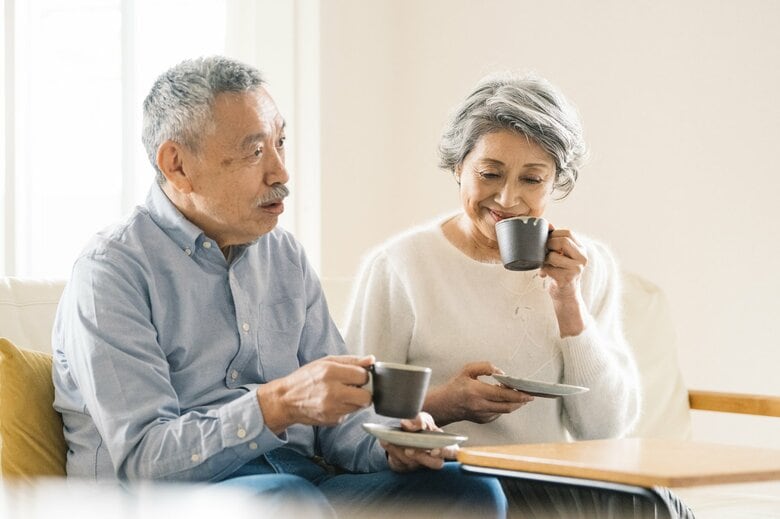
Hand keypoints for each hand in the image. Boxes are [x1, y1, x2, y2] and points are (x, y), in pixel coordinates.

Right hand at [257, 355, 373, 433]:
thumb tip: (371, 360)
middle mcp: (332, 392)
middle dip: (364, 391)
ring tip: (341, 394)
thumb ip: (351, 361)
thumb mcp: (326, 362)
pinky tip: (333, 402)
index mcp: (331, 372)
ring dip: (355, 400)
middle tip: (354, 387)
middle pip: (367, 396)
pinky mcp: (334, 420)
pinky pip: (350, 414)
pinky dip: (345, 408)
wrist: (286, 400)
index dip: (362, 375)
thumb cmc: (305, 379)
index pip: (363, 376)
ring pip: (360, 406)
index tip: (356, 375)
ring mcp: (333, 409)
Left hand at [383, 412, 457, 471]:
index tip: (434, 450)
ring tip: (392, 440)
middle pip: (434, 463)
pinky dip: (391, 450)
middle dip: (421, 456)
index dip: (445, 453)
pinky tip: (385, 440)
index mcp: (444, 444)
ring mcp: (420, 464)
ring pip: (413, 463)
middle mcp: (434, 457)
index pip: (452, 452)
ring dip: (401, 452)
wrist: (406, 431)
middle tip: (409, 450)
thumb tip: (409, 425)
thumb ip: (419, 419)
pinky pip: (399, 462)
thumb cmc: (420, 426)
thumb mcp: (422, 418)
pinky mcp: (406, 466)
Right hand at [424, 362, 532, 425]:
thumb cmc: (456, 386)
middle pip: (508, 406)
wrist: (445, 404)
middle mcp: (480, 405)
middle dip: (521, 401)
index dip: (518, 395)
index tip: (528, 394)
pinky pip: (499, 413)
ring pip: (505, 410)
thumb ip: (485, 367)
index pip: (502, 395)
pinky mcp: (484, 420)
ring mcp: (483, 415)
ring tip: (516, 394)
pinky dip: (504, 406)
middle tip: (529, 395)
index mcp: (477, 392)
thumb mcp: (467, 370)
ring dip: (513, 403)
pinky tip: (503, 399)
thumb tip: (500, 372)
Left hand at [540, 227, 588, 336]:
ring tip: (544, 264)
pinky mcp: (566, 279)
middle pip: (563, 241)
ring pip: (553, 256)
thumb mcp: (562, 255)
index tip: (546, 241)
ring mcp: (576, 269)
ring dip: (544, 259)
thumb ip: (556, 241)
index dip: (553, 234)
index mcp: (581, 250)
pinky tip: (544, 274)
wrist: (566, 296)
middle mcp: (582, 258)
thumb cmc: (560, 272)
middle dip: (548, 245)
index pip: (568, 233)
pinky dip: (542, 270)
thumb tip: (547, 224)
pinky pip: (548, 268)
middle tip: (544, 252)